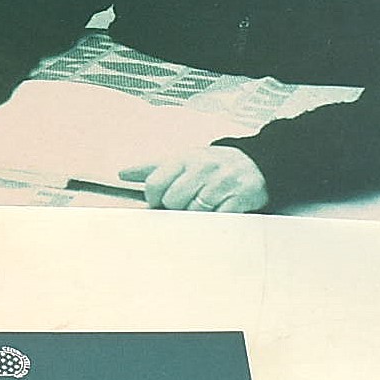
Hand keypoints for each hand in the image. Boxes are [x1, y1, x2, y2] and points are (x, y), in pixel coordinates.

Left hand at [119, 147, 269, 212]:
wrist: (255, 162)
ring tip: (202, 207)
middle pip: (173, 201)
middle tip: (185, 204)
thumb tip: (123, 173)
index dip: (153, 200)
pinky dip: (214, 220)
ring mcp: (222, 182)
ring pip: (194, 211)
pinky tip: (217, 212)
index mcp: (184, 159)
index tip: (160, 202)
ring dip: (195, 216)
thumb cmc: (211, 164)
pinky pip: (218, 218)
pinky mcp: (240, 197)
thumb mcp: (181, 160)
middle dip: (176, 208)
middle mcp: (203, 168)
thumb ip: (151, 168)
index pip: (155, 184)